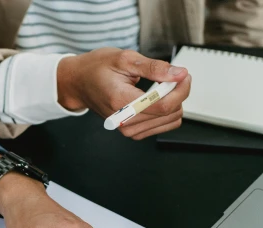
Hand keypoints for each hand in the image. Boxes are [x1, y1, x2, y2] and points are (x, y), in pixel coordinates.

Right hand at [57, 48, 191, 139]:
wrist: (79, 83)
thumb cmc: (97, 69)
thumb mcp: (125, 59)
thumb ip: (154, 68)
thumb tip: (179, 74)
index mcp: (121, 102)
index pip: (163, 105)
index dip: (181, 89)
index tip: (184, 75)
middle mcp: (125, 121)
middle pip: (170, 113)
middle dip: (178, 92)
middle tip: (172, 76)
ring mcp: (128, 130)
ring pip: (170, 121)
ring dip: (173, 101)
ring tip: (161, 86)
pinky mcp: (133, 132)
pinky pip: (163, 125)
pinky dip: (166, 111)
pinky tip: (156, 98)